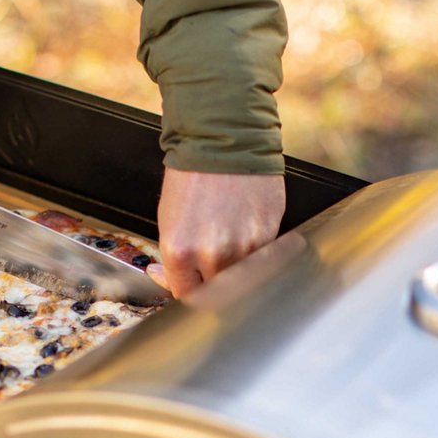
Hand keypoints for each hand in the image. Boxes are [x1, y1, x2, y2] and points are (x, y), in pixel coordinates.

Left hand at [151, 168, 285, 296]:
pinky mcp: (268, 237)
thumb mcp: (169, 220)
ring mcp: (243, 248)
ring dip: (234, 270)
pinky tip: (244, 230)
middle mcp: (212, 255)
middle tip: (209, 264)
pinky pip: (261, 262)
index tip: (190, 285)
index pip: (185, 295)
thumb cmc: (193, 175)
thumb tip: (172, 280)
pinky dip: (254, 254)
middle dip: (211, 283)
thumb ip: (176, 259)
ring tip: (228, 240)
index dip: (188, 291)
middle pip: (214, 295)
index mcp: (180, 251)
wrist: (226, 142)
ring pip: (241, 282)